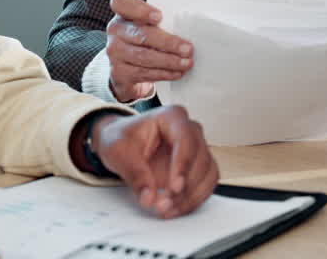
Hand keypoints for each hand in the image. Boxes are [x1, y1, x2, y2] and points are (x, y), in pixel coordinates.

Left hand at [87, 106, 218, 218]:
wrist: (123, 144)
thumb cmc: (122, 139)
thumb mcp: (119, 152)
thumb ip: (134, 174)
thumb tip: (148, 198)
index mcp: (172, 117)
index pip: (186, 139)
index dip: (183, 165)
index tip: (174, 188)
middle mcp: (190, 131)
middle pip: (200, 159)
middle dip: (184, 186)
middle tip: (163, 204)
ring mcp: (197, 149)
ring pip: (207, 174)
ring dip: (190, 196)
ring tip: (166, 209)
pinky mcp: (198, 167)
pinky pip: (206, 185)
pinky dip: (192, 200)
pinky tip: (174, 209)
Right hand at [106, 0, 193, 101]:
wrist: (129, 67)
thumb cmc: (146, 38)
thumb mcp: (151, 24)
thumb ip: (163, 21)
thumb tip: (188, 26)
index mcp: (123, 12)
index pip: (122, 3)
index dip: (140, 9)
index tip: (159, 16)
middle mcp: (115, 29)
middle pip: (141, 34)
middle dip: (168, 42)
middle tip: (188, 49)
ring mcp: (114, 51)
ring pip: (143, 56)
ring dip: (169, 61)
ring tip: (186, 63)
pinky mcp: (118, 72)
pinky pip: (143, 72)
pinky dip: (163, 73)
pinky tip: (176, 72)